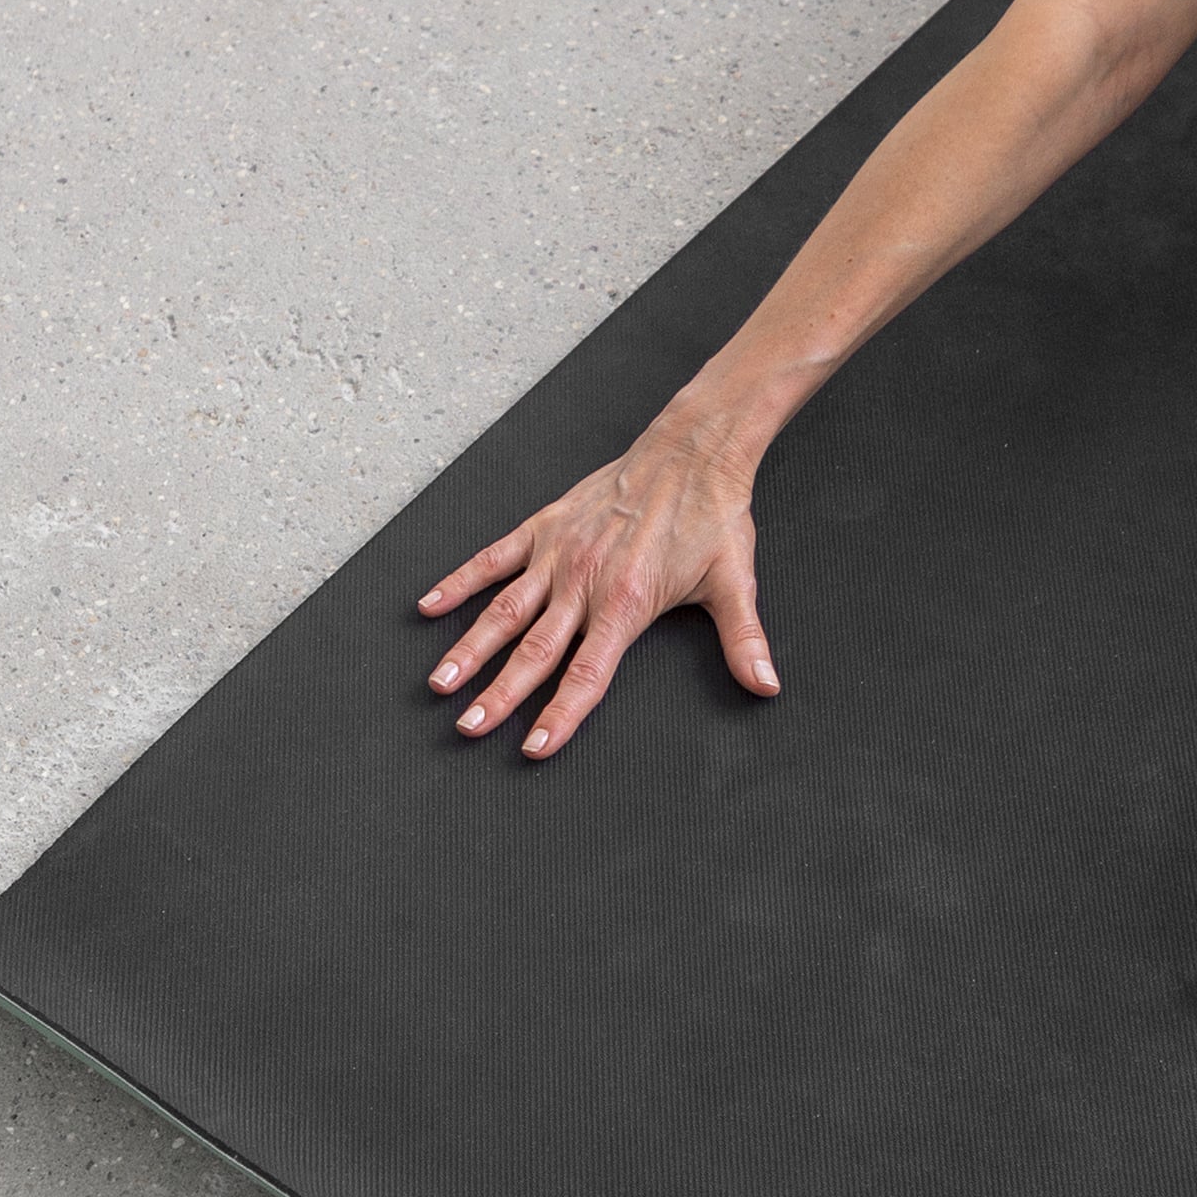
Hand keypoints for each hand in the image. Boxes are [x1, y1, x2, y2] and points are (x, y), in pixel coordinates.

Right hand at [412, 420, 780, 759]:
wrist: (692, 450)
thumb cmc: (712, 515)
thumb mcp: (734, 581)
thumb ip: (745, 640)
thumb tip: (766, 685)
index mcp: (628, 602)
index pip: (588, 674)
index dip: (560, 715)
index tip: (534, 747)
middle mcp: (584, 581)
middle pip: (535, 652)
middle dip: (500, 696)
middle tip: (469, 729)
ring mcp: (559, 553)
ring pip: (504, 611)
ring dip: (469, 649)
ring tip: (441, 683)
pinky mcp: (545, 526)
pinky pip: (493, 558)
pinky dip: (460, 582)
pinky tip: (429, 607)